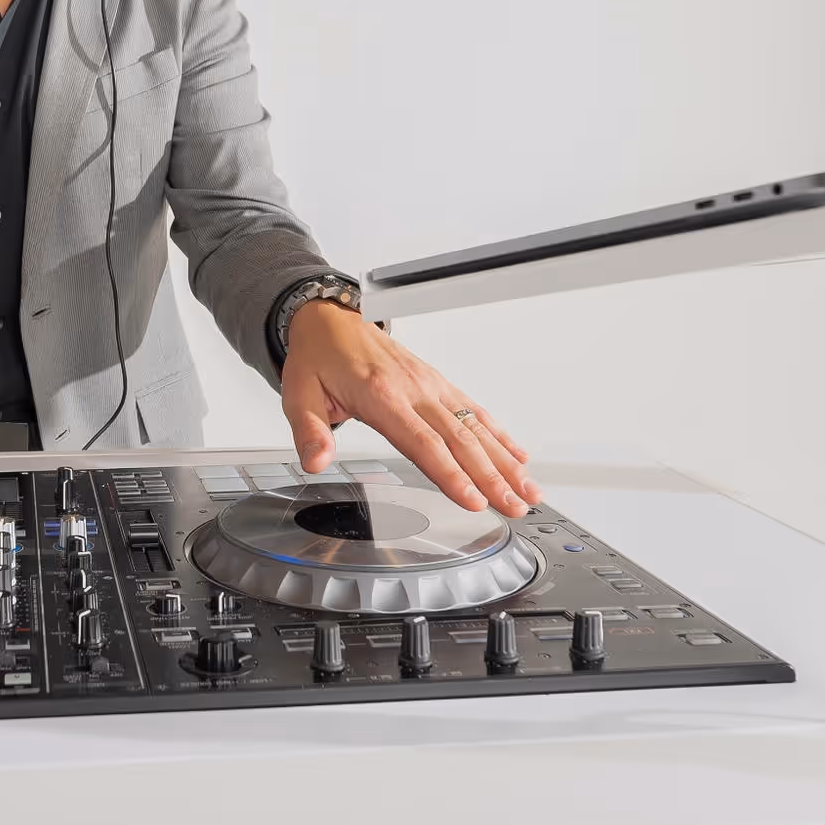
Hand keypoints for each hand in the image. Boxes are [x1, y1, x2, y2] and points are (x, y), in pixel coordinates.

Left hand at [276, 302, 539, 513]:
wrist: (329, 319)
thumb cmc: (317, 357)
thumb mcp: (297, 394)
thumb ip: (309, 431)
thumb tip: (315, 461)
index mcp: (380, 395)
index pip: (422, 443)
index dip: (450, 474)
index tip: (473, 500)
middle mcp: (414, 389)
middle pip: (460, 441)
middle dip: (492, 478)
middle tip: (515, 506)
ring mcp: (430, 386)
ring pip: (476, 428)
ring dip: (506, 462)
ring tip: (528, 491)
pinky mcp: (438, 383)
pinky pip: (475, 410)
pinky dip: (500, 435)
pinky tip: (519, 457)